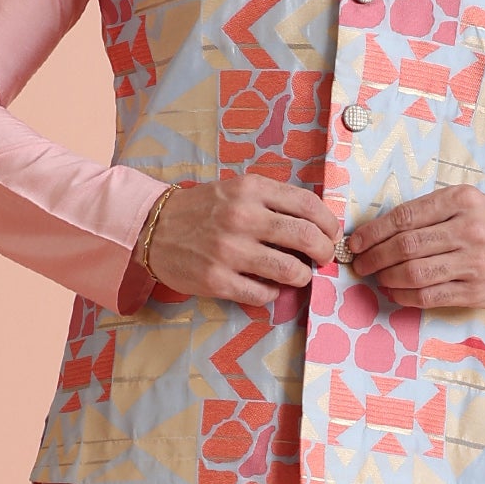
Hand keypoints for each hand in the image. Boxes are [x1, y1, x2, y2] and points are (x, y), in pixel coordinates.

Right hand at [140, 177, 338, 306]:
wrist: (154, 228)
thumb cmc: (202, 209)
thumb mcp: (236, 188)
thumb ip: (272, 200)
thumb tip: (315, 224)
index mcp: (250, 190)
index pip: (308, 205)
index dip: (328, 223)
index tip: (331, 234)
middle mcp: (242, 218)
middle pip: (306, 238)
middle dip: (324, 251)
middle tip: (323, 257)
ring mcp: (229, 251)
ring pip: (289, 271)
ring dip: (302, 275)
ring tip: (298, 274)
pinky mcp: (217, 280)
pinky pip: (263, 294)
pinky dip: (273, 293)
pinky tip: (268, 285)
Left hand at [343, 187, 484, 310]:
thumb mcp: (467, 203)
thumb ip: (429, 212)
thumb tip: (379, 231)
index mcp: (462, 200)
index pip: (405, 217)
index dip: (373, 232)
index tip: (356, 242)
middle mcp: (470, 230)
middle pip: (406, 246)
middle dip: (374, 257)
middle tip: (361, 263)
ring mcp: (475, 263)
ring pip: (415, 273)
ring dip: (386, 277)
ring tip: (377, 276)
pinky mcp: (477, 292)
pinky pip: (429, 296)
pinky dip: (404, 295)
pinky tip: (394, 291)